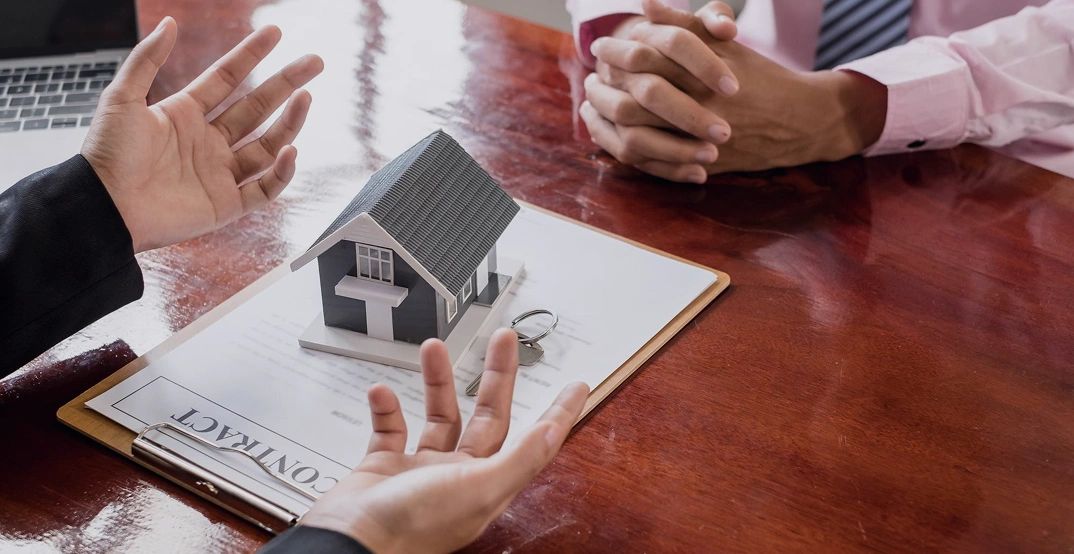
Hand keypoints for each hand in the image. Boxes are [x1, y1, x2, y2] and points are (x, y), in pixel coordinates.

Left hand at [81, 18, 323, 251]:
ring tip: (305, 99)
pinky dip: (281, 172)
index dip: (251, 55)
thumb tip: (169, 23)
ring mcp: (220, 173)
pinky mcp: (227, 205)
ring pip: (268, 145)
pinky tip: (290, 151)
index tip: (274, 34)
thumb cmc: (107, 156)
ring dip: (289, 122)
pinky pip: (265, 188)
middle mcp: (208, 142)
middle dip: (287, 84)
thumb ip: (146, 59)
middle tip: (314, 63)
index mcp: (185, 115)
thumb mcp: (121, 98)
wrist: (104, 206)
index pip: (227, 78)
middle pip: (257, 107)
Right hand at [300, 329, 590, 553]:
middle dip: (497, 376)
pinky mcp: (384, 468)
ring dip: (438, 382)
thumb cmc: (411, 528)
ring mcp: (420, 471)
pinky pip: (389, 430)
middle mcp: (458, 476)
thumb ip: (519, 459)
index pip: (534, 443)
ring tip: (433, 349)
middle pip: (487, 416)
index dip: (558, 414)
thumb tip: (552, 430)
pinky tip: (383, 391)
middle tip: (503, 340)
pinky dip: (386, 408)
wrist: (347, 544)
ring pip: (439, 416)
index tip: (577, 386)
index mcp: (488, 483)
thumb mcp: (478, 488)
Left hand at [581, 1, 887, 180]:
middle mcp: (696, 103)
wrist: (800, 120)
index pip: (642, 57)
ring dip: (608, 121)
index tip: (598, 49)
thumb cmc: (759, 76)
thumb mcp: (723, 43)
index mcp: (700, 70)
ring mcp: (696, 137)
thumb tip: (644, 3)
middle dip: (603, 87)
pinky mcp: (698, 163)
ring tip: (593, 108)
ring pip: (636, 133)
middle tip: (590, 79)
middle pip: (632, 97)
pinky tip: (613, 137)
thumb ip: (682, 22)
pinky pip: (652, 163)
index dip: (614, 53)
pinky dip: (626, 150)